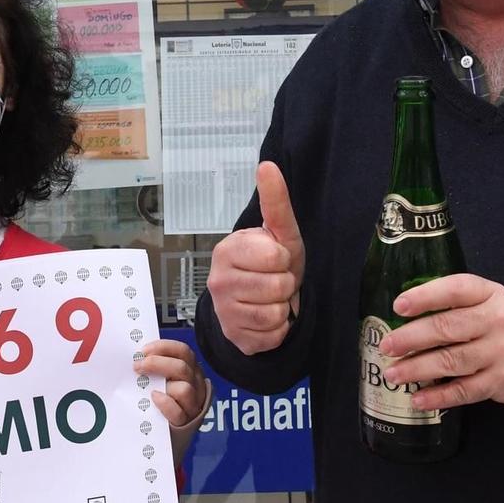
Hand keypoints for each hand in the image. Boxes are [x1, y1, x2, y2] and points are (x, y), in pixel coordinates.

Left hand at [137, 339, 210, 458]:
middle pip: (182, 367)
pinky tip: (154, 399)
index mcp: (190, 370)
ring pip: (184, 389)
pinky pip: (178, 412)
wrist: (166, 436)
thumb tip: (136, 356)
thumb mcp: (163, 380)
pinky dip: (165, 404)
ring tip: (145, 386)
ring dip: (163, 384)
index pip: (183, 351)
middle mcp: (195, 385)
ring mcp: (193, 404)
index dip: (163, 347)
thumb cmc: (162, 403)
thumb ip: (156, 369)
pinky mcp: (186, 422)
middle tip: (137, 367)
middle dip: (157, 363)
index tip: (143, 351)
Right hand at [206, 162, 304, 354]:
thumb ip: (274, 201)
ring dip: (283, 307)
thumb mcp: (278, 232)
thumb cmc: (270, 262)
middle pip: (278, 287)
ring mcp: (224, 312)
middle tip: (275, 280)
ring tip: (272, 299)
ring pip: (276, 313)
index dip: (285, 259)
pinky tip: (268, 319)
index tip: (276, 259)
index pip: (275, 257)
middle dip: (285, 284)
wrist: (259, 301)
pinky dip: (279, 329)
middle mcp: (218, 281)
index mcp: (227, 250)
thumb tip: (267, 165)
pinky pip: (273, 335)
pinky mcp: (235, 338)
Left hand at [375, 274, 503, 409]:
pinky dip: (439, 397)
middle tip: (387, 347)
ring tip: (393, 374)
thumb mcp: (483, 300)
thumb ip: (451, 302)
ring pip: (453, 361)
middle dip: (412, 338)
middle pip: (449, 328)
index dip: (426, 296)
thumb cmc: (494, 322)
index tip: (398, 306)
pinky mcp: (503, 381)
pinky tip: (418, 399)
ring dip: (418, 369)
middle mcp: (499, 320)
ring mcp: (503, 352)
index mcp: (490, 293)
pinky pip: (465, 391)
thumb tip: (399, 315)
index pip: (456, 289)